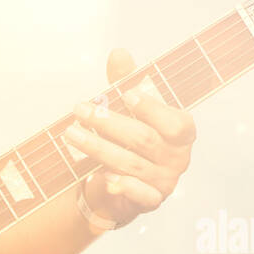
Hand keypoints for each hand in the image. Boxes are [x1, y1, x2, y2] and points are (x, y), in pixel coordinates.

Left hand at [65, 49, 196, 228]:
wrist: (124, 184)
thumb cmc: (132, 139)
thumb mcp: (130, 110)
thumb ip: (127, 83)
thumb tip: (118, 53)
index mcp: (182, 131)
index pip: (174, 121)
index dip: (151, 107)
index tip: (125, 93)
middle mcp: (178, 157)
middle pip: (143, 139)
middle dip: (108, 123)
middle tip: (80, 109)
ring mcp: (166, 181)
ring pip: (130, 164)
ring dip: (98, 148)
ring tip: (71, 134)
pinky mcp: (151, 201)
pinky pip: (140, 195)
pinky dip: (122, 186)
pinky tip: (102, 177)